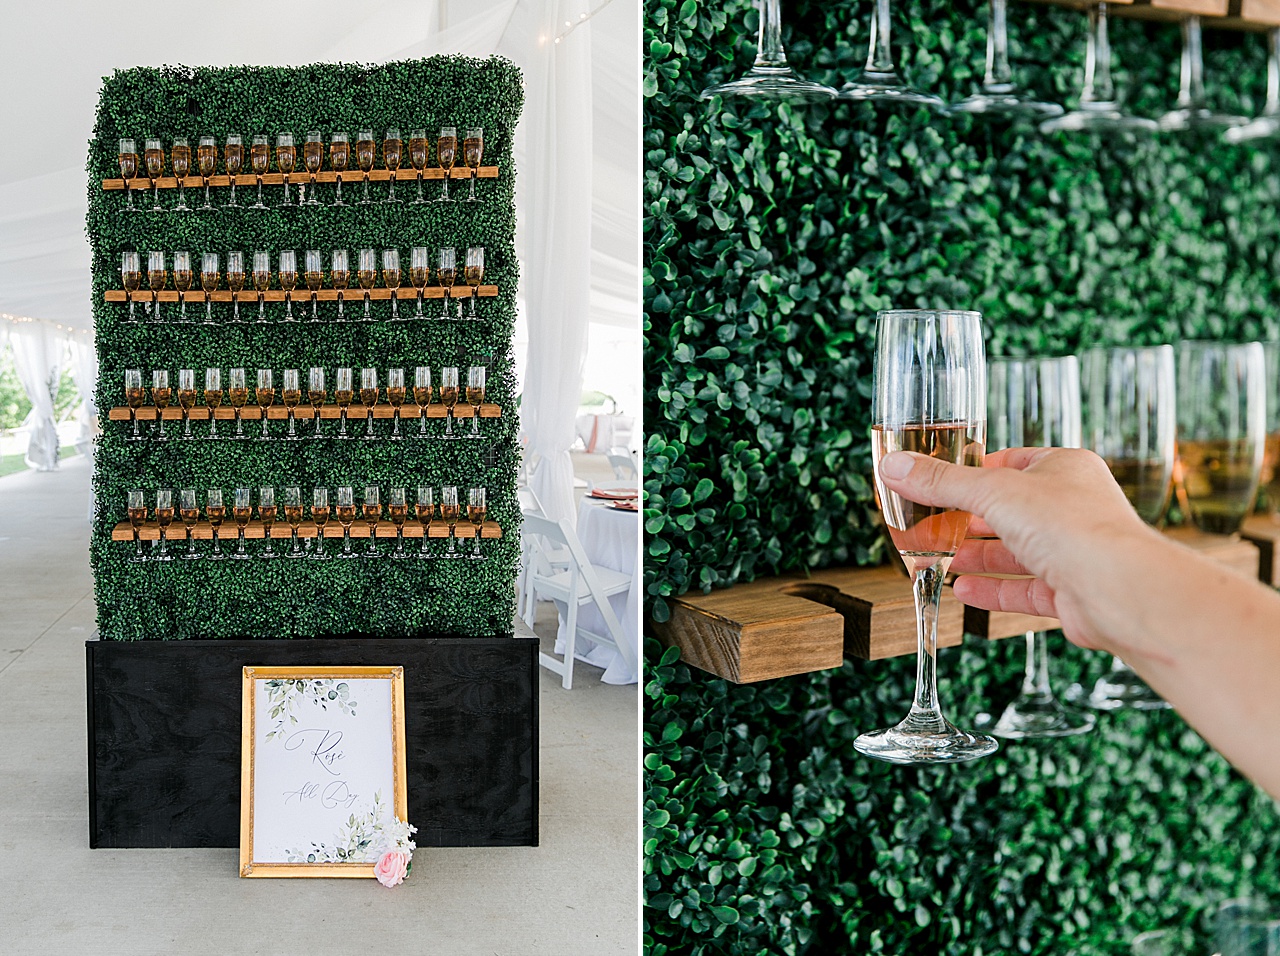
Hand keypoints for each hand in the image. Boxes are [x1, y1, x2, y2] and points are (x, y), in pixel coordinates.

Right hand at [878, 446, 1156, 651]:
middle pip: (1009, 511)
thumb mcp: (993, 492)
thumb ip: (941, 483)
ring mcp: (1073, 552)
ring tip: (937, 559)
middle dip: (967, 521)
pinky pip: (1024, 589)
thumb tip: (894, 466)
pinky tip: (963, 591)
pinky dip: (993, 590)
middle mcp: (1073, 508)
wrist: (1120, 589)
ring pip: (1015, 552)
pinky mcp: (1071, 592)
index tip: (939, 482)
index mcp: (1064, 469)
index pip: (1012, 463)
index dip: (974, 472)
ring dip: (976, 556)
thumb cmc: (1074, 527)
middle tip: (928, 524)